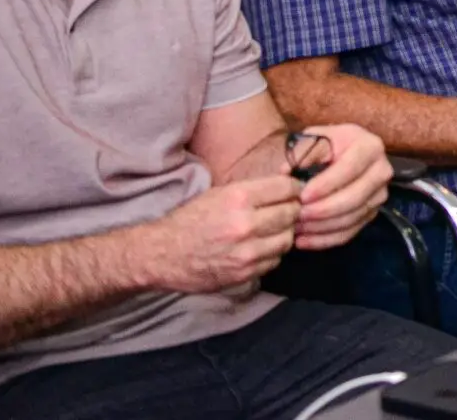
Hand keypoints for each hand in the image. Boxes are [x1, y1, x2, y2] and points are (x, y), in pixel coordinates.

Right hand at [138, 175, 299, 293]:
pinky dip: (271, 254)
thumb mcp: (219, 193)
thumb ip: (254, 189)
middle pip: (292, 213)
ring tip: (271, 231)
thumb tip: (289, 181)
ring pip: (287, 239)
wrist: (162, 254)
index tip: (293, 192)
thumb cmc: (191, 219)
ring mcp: (246, 252)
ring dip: (283, 234)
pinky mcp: (244, 273)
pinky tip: (259, 248)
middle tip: (285, 212)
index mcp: (239, 197)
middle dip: (292, 211)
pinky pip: (274, 261)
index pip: (288, 188)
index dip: (294, 189)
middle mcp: (246, 223)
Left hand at [291, 124, 389, 250]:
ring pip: (351, 218)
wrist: (339, 153)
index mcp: (369, 147)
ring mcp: (379, 195)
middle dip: (323, 210)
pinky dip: (325, 240)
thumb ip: (301, 152)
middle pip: (354, 197)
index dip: (326, 185)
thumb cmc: (324, 145)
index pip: (349, 169)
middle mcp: (381, 171)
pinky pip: (350, 232)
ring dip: (322, 227)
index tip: (302, 196)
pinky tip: (303, 241)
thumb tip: (287, 171)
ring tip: (296, 228)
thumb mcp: (313, 138)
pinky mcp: (371, 214)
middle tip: (298, 215)